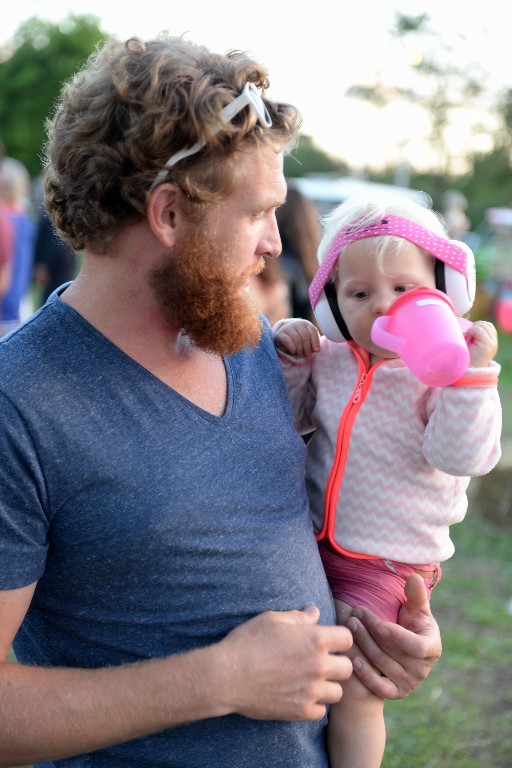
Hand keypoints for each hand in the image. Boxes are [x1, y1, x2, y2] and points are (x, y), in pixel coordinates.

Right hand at [216, 606, 352, 720]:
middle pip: (348, 668)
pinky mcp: (300, 711)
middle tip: (320, 662)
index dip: (339, 638)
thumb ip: (299, 617)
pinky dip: (315, 705)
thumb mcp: (272, 619)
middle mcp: (319, 666)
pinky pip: (321, 711)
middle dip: (337, 663)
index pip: (348, 639)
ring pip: (338, 692)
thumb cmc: (248, 642)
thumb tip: (315, 612)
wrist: (227, 676)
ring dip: (328, 686)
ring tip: (311, 680)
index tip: (328, 641)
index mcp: (315, 639)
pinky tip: (301, 696)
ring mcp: (311, 691)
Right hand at [275, 320, 319, 357]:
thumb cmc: (299, 341)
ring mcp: (288, 327)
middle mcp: (297, 323)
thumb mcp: (308, 340)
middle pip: (305, 337)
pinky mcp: (280, 334)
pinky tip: (293, 351)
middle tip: (308, 357)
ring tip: (300, 355)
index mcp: (306, 324)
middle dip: (307, 349)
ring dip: (300, 350)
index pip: (313, 331)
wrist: (284, 339)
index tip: (316, 351)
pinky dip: (292, 348)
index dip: (315, 342)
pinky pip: (288, 341)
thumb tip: (317, 350)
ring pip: (297, 340)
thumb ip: (313, 343)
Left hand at [346, 575, 441, 699]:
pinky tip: (352, 659)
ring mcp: (409, 683)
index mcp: (431, 647)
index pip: (416, 646)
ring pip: (381, 665)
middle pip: (392, 653)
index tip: (379, 625)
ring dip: (363, 645)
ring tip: (349, 625)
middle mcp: (422, 669)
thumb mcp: (416, 609)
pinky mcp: (396, 692)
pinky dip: (365, 675)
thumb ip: (416, 595)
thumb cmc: (411, 623)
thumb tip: (414, 578)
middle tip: (354, 615)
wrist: (403, 648)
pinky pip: (379, 688)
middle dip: (371, 632)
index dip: (397, 636)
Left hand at [465, 320, 497, 367]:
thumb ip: (475, 337)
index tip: (470, 335)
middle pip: (486, 324)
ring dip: (472, 329)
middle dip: (475, 326)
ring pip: (483, 325)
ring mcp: (491, 344)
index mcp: (491, 342)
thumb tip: (470, 326)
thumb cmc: (466, 359)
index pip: (488, 326)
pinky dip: (471, 331)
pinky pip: (478, 330)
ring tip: (468, 338)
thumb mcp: (473, 346)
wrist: (467, 373)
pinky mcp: (487, 346)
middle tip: (468, 337)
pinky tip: (467, 338)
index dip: (478, 326)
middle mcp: (494, 343)